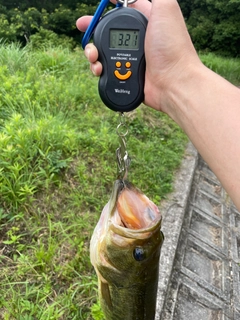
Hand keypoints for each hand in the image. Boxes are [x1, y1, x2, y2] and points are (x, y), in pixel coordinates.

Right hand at [76, 0, 201, 114]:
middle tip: (82, 28)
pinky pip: (106, 70)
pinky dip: (98, 69)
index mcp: (146, 21)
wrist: (173, 82)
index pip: (124, 8)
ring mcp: (131, 58)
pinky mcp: (126, 74)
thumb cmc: (172, 46)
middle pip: (109, 30)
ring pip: (104, 51)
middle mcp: (138, 39)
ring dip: (92, 51)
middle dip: (93, 28)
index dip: (109, 5)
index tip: (98, 6)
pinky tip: (99, 70)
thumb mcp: (166, 8)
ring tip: (93, 56)